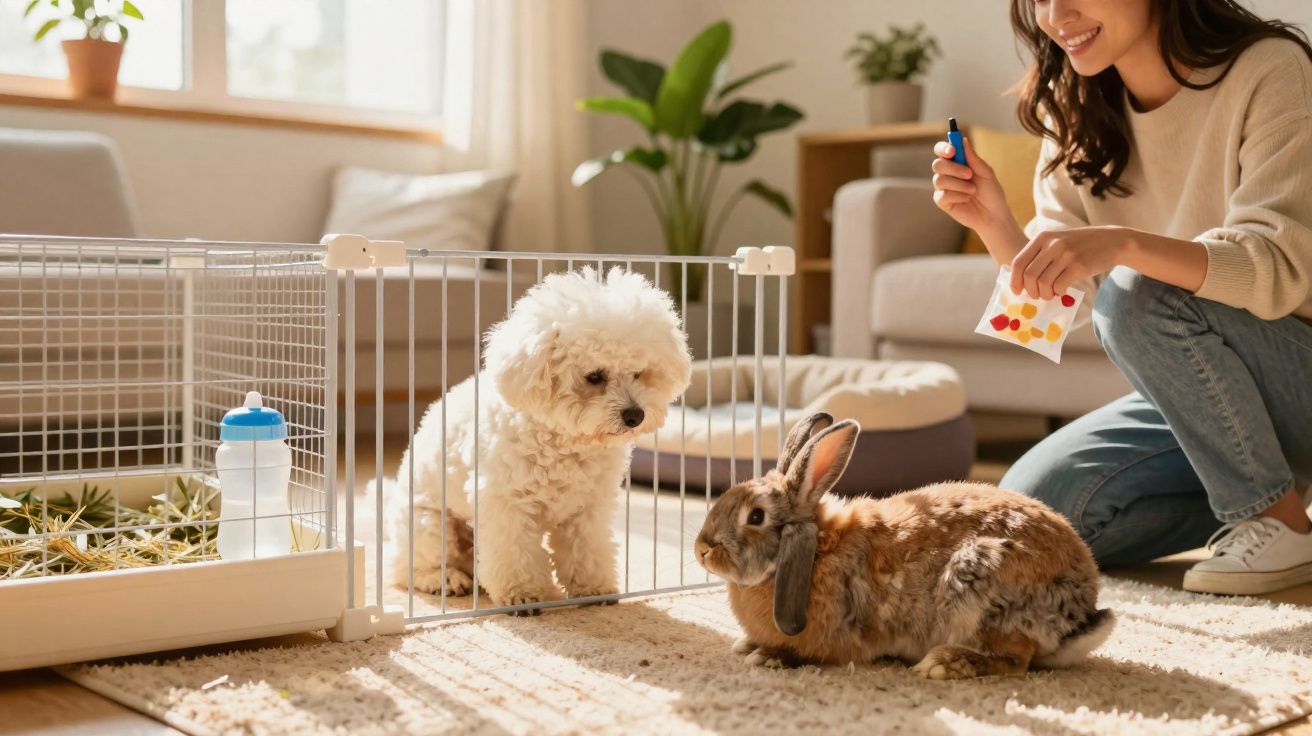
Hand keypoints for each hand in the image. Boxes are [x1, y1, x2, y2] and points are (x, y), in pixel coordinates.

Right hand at [931, 136, 1013, 234]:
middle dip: (953, 168)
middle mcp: (947, 173)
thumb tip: (963, 140)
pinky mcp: (942, 201)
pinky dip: (957, 196)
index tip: (952, 150)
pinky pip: (942, 195)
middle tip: (969, 174)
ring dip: (959, 184)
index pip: (942, 150)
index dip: (943, 148)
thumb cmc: (991, 192)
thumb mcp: (986, 173)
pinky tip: (966, 199)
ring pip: (939, 180)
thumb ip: (973, 158)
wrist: (993, 214)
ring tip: (973, 190)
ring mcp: (943, 188)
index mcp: (957, 162)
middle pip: (937, 164)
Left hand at [1010, 226, 1132, 299]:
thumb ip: (1041, 254)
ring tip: (1051, 294)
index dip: (1015, 280)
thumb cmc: (1081, 245)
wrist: (1113, 241)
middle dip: (1030, 290)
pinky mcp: (1078, 266)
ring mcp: (1066, 254)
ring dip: (1045, 294)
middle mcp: (1052, 244)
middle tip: (1037, 295)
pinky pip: (1059, 287)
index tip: (1017, 291)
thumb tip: (1021, 280)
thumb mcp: (1058, 241)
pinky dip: (1058, 293)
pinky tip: (1063, 291)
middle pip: (1029, 275)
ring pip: (1043, 283)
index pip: (1018, 262)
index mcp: (1043, 237)